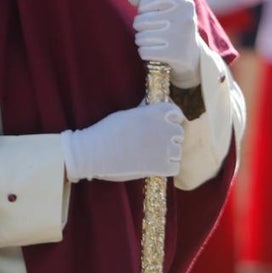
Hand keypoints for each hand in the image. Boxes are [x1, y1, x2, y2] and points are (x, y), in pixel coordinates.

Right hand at [61, 102, 184, 182]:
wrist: (92, 152)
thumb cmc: (105, 132)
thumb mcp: (127, 115)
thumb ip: (144, 111)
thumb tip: (150, 103)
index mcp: (155, 112)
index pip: (177, 114)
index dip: (173, 121)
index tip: (165, 127)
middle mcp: (164, 128)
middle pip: (178, 134)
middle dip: (169, 139)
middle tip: (153, 146)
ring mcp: (164, 147)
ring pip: (177, 151)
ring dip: (168, 155)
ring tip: (151, 157)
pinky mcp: (161, 166)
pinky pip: (174, 167)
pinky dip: (166, 169)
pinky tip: (153, 168)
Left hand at [127, 0, 202, 88]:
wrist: (192, 54)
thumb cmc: (173, 25)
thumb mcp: (165, 8)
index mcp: (184, 3)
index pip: (148, 0)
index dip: (143, 7)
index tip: (150, 13)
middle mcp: (184, 18)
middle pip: (142, 20)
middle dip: (140, 26)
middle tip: (151, 29)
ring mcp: (180, 36)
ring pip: (141, 37)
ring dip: (141, 40)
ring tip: (152, 40)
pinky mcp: (175, 53)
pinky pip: (144, 51)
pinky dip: (144, 52)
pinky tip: (153, 51)